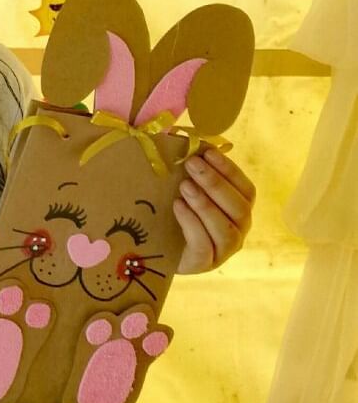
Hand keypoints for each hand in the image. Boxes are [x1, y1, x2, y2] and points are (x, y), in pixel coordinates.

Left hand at [173, 149, 254, 273]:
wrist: (156, 248)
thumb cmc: (175, 213)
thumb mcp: (183, 189)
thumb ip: (191, 170)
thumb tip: (185, 139)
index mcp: (239, 209)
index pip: (246, 189)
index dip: (230, 170)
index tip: (208, 153)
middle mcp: (238, 230)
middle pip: (238, 207)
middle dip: (215, 183)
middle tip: (192, 164)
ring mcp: (224, 249)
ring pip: (225, 227)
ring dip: (205, 203)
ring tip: (184, 186)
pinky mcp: (205, 262)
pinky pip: (203, 243)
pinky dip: (191, 222)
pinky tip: (177, 206)